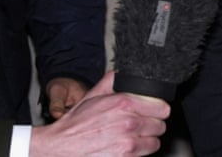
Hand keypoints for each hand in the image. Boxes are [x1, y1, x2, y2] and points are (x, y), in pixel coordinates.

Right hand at [29, 70, 169, 156]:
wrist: (60, 148)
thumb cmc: (75, 124)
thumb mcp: (93, 95)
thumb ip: (112, 80)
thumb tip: (123, 73)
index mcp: (124, 104)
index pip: (162, 108)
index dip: (157, 110)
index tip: (152, 112)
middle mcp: (129, 123)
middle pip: (160, 126)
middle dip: (151, 126)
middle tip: (139, 126)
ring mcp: (128, 143)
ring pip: (155, 142)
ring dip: (146, 141)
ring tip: (133, 138)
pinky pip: (144, 155)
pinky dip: (138, 153)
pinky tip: (126, 148)